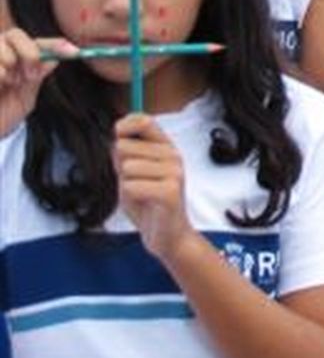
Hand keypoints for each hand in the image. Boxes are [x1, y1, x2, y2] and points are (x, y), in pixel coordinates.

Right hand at [0, 29, 61, 136]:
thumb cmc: (4, 113)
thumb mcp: (26, 96)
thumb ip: (37, 76)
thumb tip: (54, 58)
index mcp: (16, 58)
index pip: (38, 43)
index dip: (56, 44)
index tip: (75, 52)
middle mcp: (1, 53)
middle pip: (16, 34)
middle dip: (29, 53)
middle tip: (31, 75)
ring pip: (3, 47)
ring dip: (10, 66)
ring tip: (9, 83)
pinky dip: (0, 75)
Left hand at [116, 112, 193, 261]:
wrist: (167, 236)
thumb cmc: (148, 204)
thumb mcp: (131, 176)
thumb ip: (125, 156)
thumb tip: (116, 139)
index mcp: (165, 148)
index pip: (145, 121)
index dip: (126, 123)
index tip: (117, 132)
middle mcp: (173, 156)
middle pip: (126, 147)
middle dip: (120, 167)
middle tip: (134, 182)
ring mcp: (174, 172)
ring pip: (127, 167)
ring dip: (126, 184)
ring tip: (140, 194)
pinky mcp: (170, 191)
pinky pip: (131, 186)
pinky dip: (130, 197)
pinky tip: (144, 203)